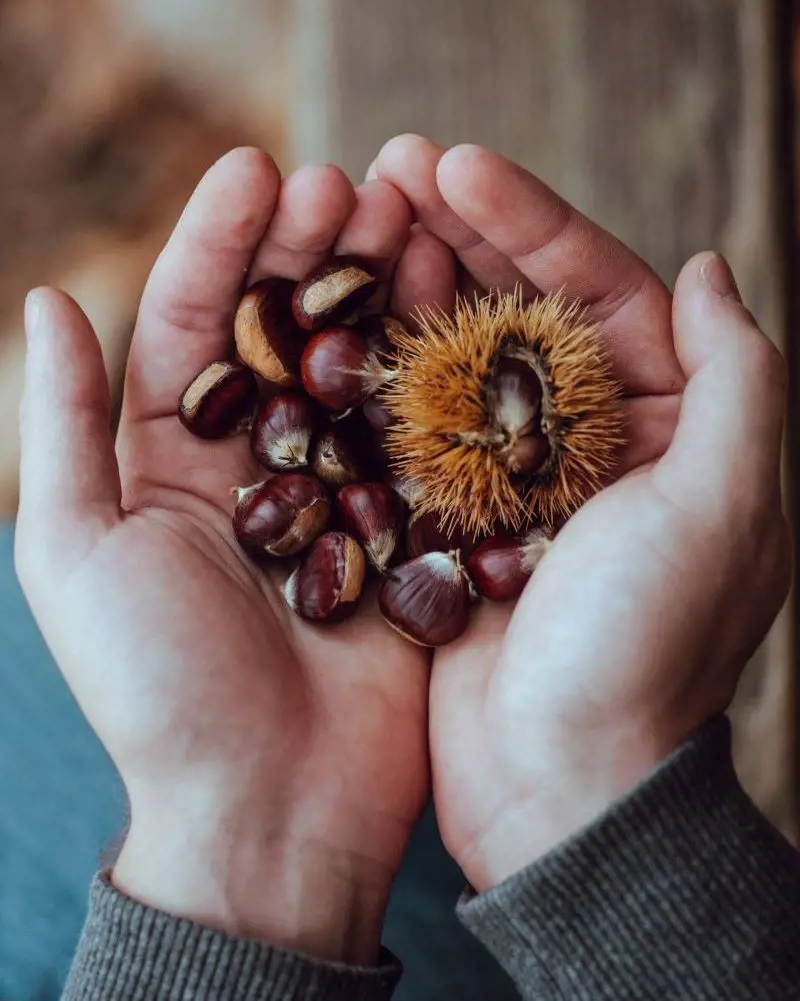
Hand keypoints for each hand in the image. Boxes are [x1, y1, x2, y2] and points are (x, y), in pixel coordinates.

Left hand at [15, 148, 432, 963]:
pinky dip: (437, 373)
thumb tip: (47, 298)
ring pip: (358, 372)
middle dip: (310, 253)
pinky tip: (461, 308)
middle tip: (353, 179)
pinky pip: (420, 439)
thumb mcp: (78, 552)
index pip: (190, 328)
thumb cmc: (162, 690)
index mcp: (170, 465)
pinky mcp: (404, 535)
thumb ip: (67, 425)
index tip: (262, 170)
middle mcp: (256, 469)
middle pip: (283, 337)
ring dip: (380, 292)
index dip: (219, 245)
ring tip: (410, 215)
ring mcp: (339, 498)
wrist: (273, 809)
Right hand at [372, 136, 790, 890]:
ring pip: (464, 362)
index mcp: (673, 430)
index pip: (601, 293)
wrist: (558, 783)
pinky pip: (417, 429)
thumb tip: (712, 267)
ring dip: (418, 289)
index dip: (532, 223)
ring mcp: (518, 483)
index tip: (458, 167)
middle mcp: (597, 447)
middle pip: (525, 314)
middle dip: (464, 237)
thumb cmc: (644, 649)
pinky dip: (385, 373)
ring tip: (361, 220)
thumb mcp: (726, 506)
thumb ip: (736, 376)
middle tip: (391, 167)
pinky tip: (344, 318)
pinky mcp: (455, 521)